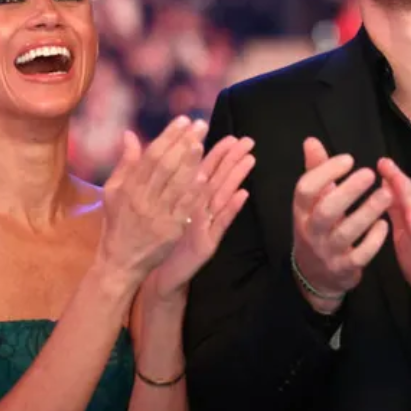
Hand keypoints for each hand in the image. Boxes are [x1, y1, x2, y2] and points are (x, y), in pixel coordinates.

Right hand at [98, 116, 208, 282]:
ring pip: (175, 184)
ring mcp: (157, 216)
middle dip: (183, 143)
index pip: (151, 156)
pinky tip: (204, 177)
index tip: (183, 120)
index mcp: (128, 187)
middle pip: (165, 166)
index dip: (168, 136)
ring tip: (202, 142)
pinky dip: (194, 192)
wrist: (120, 261)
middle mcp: (142, 199)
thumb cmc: (118, 222)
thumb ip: (125, 163)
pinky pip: (184, 208)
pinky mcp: (170, 232)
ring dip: (190, 162)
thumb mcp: (113, 192)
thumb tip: (130, 134)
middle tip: (200, 125)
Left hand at [149, 135, 255, 299]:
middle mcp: (202, 210)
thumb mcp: (164, 211)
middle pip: (219, 180)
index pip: (205, 172)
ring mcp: (207, 226)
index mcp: (190, 200)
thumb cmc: (162, 242)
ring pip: (223, 197)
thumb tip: (170, 163)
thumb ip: (167, 187)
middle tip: (247, 141)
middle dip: (233, 160)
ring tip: (250, 160)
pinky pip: (221, 223)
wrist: (160, 274)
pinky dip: (232, 209)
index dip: (217, 153)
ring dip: (237, 178)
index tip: (230, 135)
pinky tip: (243, 195)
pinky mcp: (208, 243)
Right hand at [291, 138, 391, 312]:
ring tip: (386, 194)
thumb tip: (311, 140)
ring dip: (367, 212)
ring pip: (346, 233)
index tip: (349, 159)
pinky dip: (373, 240)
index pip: (305, 190)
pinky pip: (360, 255)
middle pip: (326, 211)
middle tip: (369, 173)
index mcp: (301, 212)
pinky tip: (385, 224)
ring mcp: (327, 252)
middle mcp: (311, 232)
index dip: (325, 172)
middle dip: (348, 191)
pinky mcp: (344, 268)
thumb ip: (315, 171)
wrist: (316, 276)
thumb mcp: (311, 203)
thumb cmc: (317, 229)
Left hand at [379, 159, 410, 339]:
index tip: (381, 163)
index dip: (395, 179)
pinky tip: (409, 213)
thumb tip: (385, 196)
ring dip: (409, 196)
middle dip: (400, 180)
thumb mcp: (408, 241)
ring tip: (396, 179)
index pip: (408, 197)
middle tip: (385, 162)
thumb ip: (399, 219)